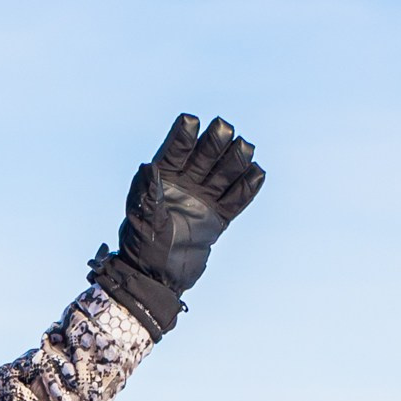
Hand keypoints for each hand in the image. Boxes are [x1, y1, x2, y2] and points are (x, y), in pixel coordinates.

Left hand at [88, 114, 263, 338]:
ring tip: (246, 147)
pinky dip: (247, 188)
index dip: (183, 136)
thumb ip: (148, 192)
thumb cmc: (143, 248)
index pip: (175, 151)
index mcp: (162, 180)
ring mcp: (202, 201)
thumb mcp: (143, 219)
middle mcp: (185, 186)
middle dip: (214, 143)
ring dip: (235, 160)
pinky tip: (258, 172)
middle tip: (225, 129)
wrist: (156, 279)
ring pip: (223, 175)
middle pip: (204, 157)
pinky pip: (236, 200)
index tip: (192, 121)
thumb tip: (148, 166)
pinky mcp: (217, 219)